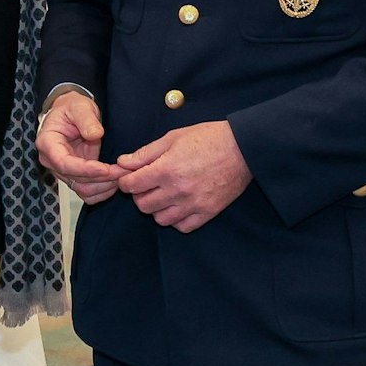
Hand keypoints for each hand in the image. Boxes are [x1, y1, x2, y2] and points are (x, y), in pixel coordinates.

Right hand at [36, 91, 127, 202]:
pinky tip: (115, 181)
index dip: (85, 169)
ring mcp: (63, 171)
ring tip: (122, 174)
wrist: (72, 115)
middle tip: (124, 170)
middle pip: (75, 179)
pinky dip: (102, 191)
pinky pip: (87, 192)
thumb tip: (95, 135)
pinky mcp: (74, 177)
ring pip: (82, 190)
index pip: (63, 163)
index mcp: (48, 143)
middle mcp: (52, 161)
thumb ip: (86, 120)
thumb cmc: (72, 109)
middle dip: (102, 177)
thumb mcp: (80, 107)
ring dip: (104, 186)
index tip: (106, 169)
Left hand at [116, 120, 251, 232]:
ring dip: (157, 209)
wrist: (243, 147)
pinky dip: (176, 219)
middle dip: (139, 195)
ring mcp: (194, 203)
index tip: (129, 177)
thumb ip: (144, 153)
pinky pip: (183, 227)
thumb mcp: (172, 138)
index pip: (131, 186)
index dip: (125, 181)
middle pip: (143, 205)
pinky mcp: (209, 212)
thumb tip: (122, 163)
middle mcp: (178, 190)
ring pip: (160, 219)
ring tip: (163, 195)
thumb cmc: (207, 138)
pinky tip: (178, 205)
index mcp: (166, 170)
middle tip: (147, 185)